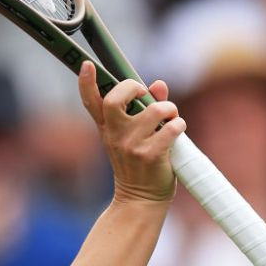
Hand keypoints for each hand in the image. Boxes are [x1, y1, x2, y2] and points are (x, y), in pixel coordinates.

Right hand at [77, 61, 184, 204]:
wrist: (140, 199)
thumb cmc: (140, 165)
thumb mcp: (134, 136)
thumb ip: (145, 108)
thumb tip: (159, 84)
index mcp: (107, 129)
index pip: (90, 101)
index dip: (86, 82)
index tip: (87, 65)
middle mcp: (114, 135)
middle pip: (115, 99)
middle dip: (133, 87)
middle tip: (144, 93)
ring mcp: (130, 146)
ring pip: (153, 110)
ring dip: (168, 108)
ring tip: (171, 116)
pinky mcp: (149, 156)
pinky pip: (170, 129)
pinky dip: (179, 126)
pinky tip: (177, 131)